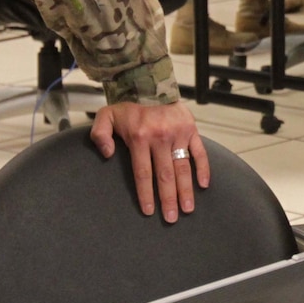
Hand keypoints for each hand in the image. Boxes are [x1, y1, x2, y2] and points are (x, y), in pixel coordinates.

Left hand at [90, 101, 210, 223]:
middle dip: (168, 199)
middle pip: (165, 175)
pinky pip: (199, 152)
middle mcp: (160, 138)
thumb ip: (100, 135)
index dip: (146, 194)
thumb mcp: (105, 116)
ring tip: (187, 210)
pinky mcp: (191, 130)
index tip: (149, 211)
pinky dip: (203, 169)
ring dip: (186, 190)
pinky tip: (204, 185)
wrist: (150, 83)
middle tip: (171, 219)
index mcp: (140, 138)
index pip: (143, 173)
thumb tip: (107, 155)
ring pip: (183, 168)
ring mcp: (178, 134)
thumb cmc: (128, 106)